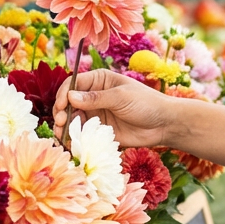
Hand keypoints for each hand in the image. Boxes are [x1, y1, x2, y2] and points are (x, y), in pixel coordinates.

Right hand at [53, 69, 176, 147]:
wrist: (164, 124)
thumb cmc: (146, 103)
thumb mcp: (121, 97)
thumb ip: (96, 99)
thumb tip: (70, 96)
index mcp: (100, 80)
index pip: (74, 83)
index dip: (64, 94)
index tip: (61, 106)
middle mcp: (94, 96)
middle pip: (69, 102)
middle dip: (62, 111)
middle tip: (61, 122)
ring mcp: (96, 113)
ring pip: (73, 119)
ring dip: (65, 126)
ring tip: (62, 134)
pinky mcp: (99, 130)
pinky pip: (82, 133)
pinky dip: (74, 137)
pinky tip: (69, 142)